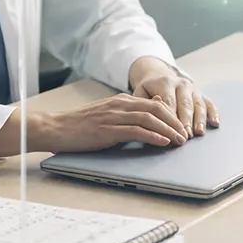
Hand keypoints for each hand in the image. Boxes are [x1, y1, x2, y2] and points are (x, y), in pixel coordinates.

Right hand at [41, 93, 189, 152]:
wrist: (56, 128)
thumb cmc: (80, 125)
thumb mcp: (107, 115)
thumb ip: (126, 115)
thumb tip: (149, 119)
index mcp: (120, 101)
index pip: (153, 103)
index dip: (171, 114)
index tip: (182, 126)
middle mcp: (119, 105)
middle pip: (156, 109)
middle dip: (174, 122)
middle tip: (186, 135)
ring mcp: (113, 116)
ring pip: (149, 119)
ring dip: (168, 130)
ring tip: (180, 140)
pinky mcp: (107, 130)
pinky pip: (135, 131)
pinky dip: (152, 136)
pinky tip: (163, 142)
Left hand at [128, 57, 219, 138]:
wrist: (158, 75)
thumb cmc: (148, 90)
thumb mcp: (141, 93)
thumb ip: (146, 100)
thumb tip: (156, 102)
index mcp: (165, 83)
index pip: (169, 102)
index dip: (170, 118)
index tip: (171, 131)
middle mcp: (181, 84)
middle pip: (185, 104)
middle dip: (186, 121)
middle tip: (186, 135)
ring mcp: (193, 89)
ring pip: (198, 105)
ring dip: (200, 119)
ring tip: (199, 132)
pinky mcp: (201, 94)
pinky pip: (209, 103)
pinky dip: (213, 113)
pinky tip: (215, 123)